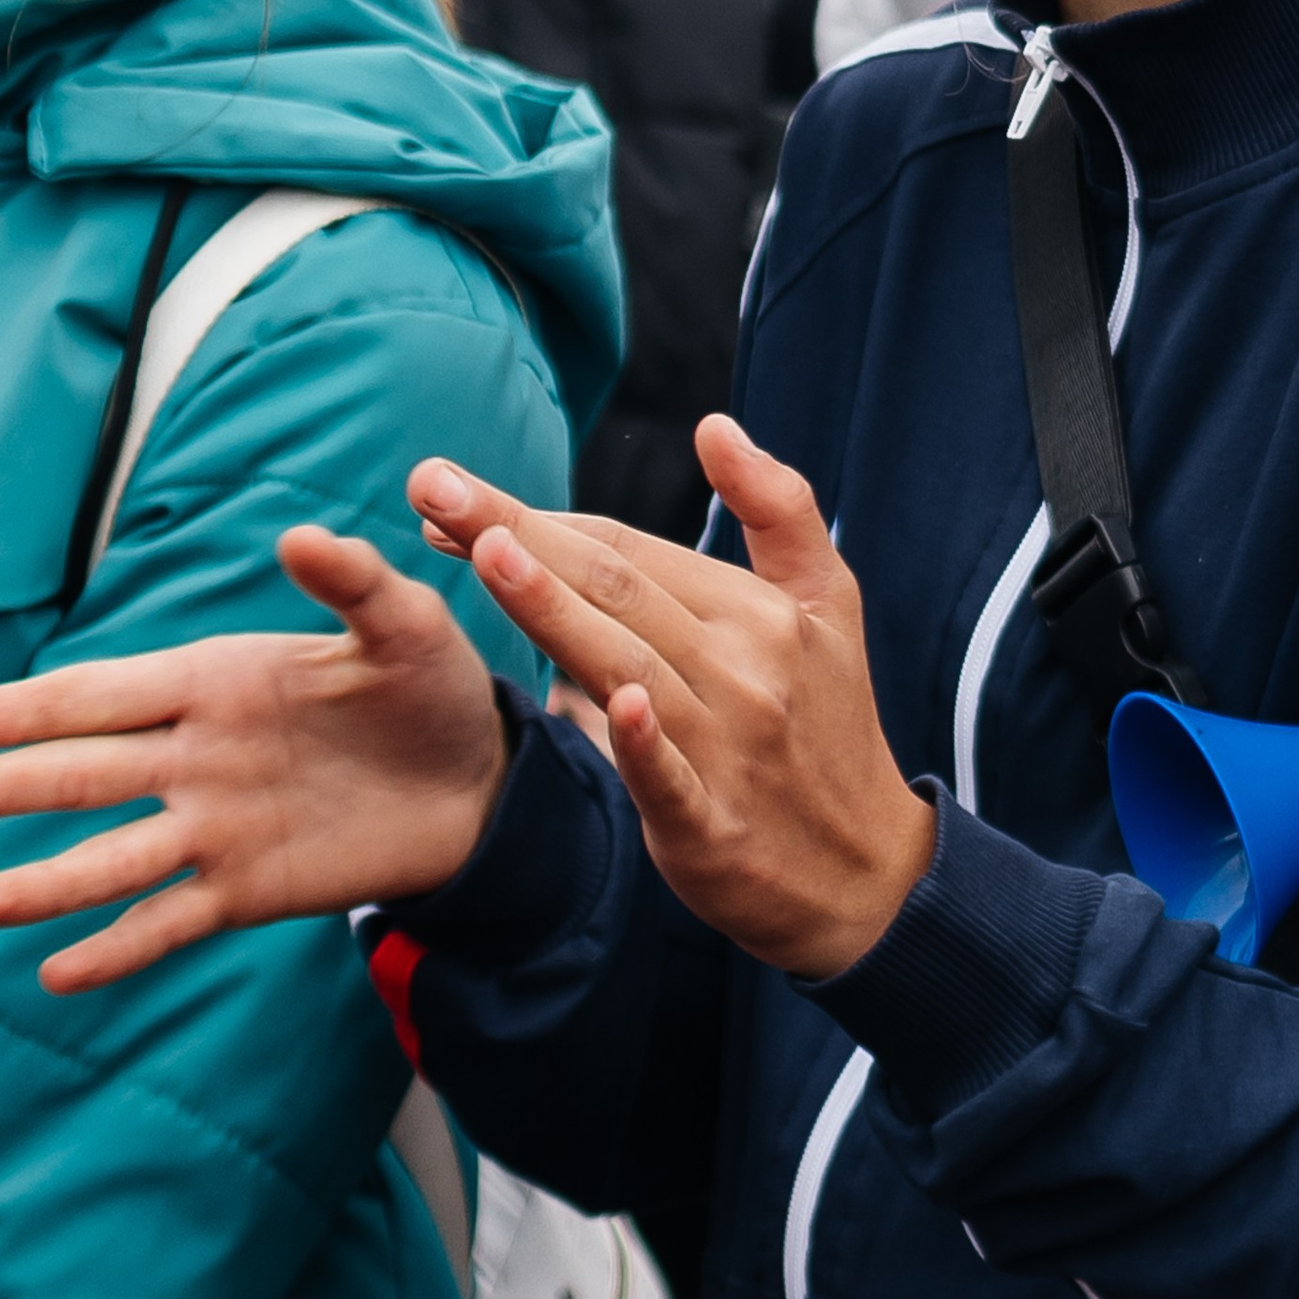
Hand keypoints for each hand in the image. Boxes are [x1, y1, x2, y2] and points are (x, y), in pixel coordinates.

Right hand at [0, 530, 508, 992]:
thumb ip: (351, 583)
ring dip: (36, 884)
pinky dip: (118, 947)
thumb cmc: (432, 692)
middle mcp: (195, 758)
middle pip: (75, 775)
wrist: (481, 785)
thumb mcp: (405, 626)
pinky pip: (170, 921)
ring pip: (107, 858)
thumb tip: (297, 536)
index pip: (97, 696)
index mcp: (213, 684)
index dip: (21, 709)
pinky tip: (57, 973)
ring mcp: (215, 828)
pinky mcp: (249, 890)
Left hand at [409, 416, 934, 979]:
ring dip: (553, 608)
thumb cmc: (830, 725)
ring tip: (483, 552)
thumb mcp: (832, 604)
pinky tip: (609, 703)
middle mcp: (742, 666)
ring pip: (624, 662)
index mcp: (756, 611)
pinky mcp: (711, 823)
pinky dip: (640, 740)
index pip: (627, 548)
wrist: (867, 873)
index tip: (451, 496)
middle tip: (431, 489)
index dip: (539, 518)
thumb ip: (779, 509)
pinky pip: (667, 775)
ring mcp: (727, 745)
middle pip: (613, 588)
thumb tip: (715, 425)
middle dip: (514, 534)